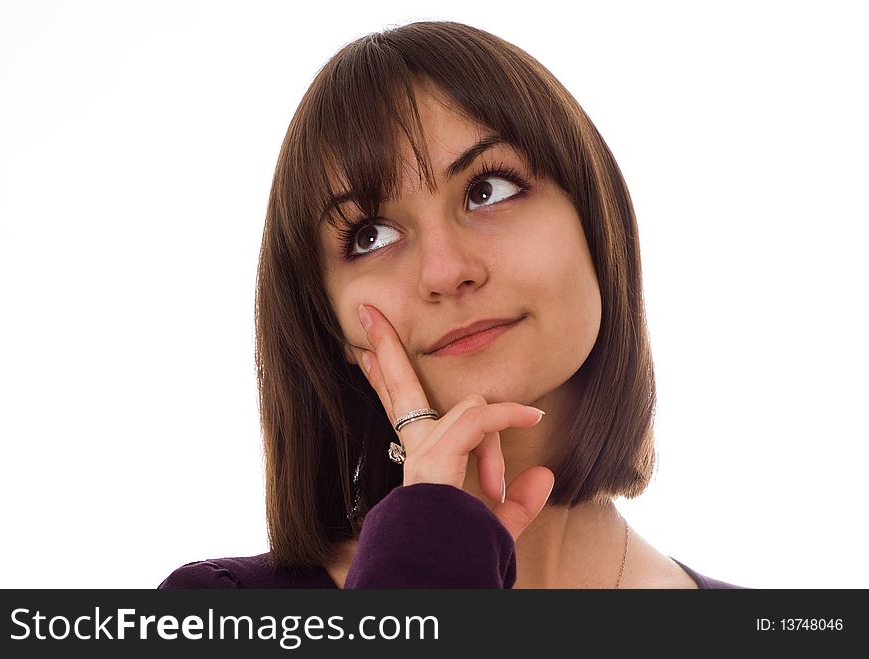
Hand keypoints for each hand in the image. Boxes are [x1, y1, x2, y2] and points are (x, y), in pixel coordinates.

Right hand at [354, 303, 554, 541]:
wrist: (439, 578)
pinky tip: (532, 418)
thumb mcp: (496, 525)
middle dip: (386, 347)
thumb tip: (544, 474)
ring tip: (504, 470)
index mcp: (422, 460)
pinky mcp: (436, 455)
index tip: (363, 356)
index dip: (383, 380)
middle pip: (398, 387)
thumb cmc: (462, 554)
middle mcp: (416, 450)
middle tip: (368, 313)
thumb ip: (517, 502)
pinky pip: (478, 419)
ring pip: (466, 406)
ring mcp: (422, 451)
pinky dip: (508, 417)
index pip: (403, 410)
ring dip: (497, 433)